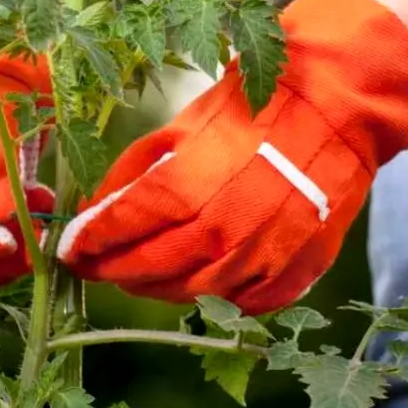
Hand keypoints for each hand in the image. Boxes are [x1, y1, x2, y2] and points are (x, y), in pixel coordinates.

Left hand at [55, 0, 407, 314]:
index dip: (91, 242)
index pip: (124, 227)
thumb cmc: (252, 107)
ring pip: (194, 291)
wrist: (337, 107)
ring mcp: (264, 254)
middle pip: (152, 268)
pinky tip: (195, 278)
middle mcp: (226, 228)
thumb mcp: (182, 126)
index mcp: (191, 184)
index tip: (69, 249)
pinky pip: (243, 301)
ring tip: (137, 274)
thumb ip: (134, 171)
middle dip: (115, 270)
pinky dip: (213, 295)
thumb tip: (95, 209)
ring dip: (157, 287)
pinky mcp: (296, 269)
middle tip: (95, 266)